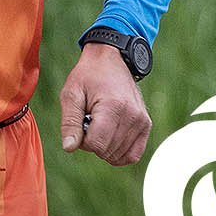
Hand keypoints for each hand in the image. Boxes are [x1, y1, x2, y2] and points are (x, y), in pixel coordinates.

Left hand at [58, 44, 151, 165]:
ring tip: (101, 123)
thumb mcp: (71, 94)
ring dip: (105, 147)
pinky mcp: (146, 125)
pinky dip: (119, 153)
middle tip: (90, 120)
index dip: (82, 140)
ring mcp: (141, 121)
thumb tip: (69, 148)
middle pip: (106, 152)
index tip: (81, 122)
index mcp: (113, 107)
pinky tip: (110, 139)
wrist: (111, 59)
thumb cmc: (88, 76)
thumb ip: (69, 122)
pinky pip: (133, 155)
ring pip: (119, 156)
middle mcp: (132, 116)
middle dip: (93, 142)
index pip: (96, 144)